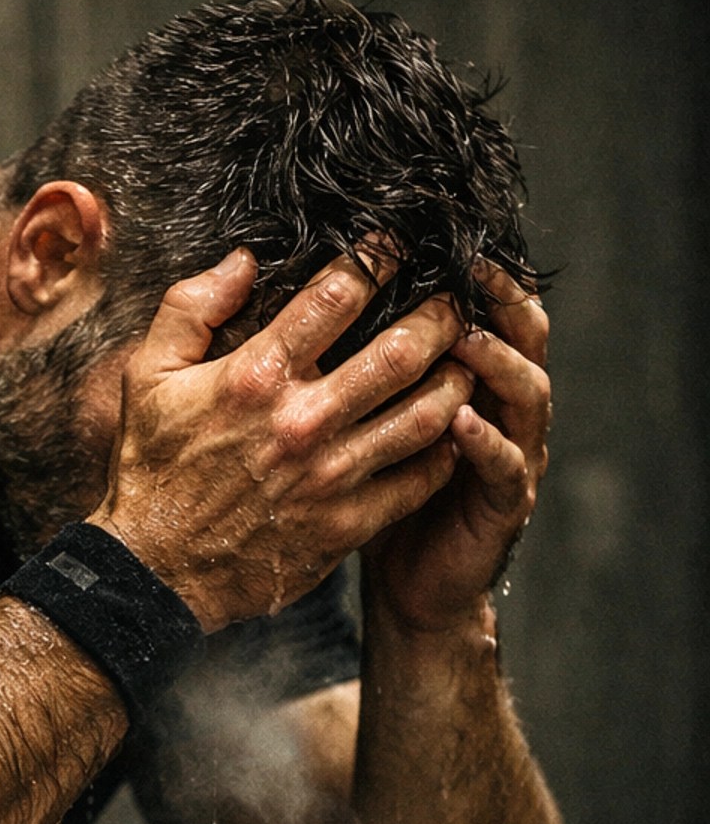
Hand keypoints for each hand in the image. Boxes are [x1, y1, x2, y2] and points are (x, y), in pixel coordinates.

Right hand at [91, 247, 471, 630]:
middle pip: (401, 351)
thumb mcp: (147, 376)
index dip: (379, 259)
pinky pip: (417, 479)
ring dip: (455, 380)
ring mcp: (330, 476)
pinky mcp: (346, 524)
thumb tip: (243, 259)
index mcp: (256, 376)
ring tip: (466, 361)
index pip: (337, 296)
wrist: (155, 571)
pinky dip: (444, 450)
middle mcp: (302, 421)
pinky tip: (449, 431)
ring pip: (425, 415)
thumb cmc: (152, 469)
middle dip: (441, 316)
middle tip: (456, 300)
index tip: (401, 244)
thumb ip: (190, 307)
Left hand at [360, 263, 549, 633]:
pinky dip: (487, 441)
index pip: (479, 310)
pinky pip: (505, 466)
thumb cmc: (362, 495)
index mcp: (463, 382)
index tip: (435, 237)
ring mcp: (508, 454)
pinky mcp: (504, 505)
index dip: (469, 275)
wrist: (403, 586)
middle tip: (468, 267)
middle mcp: (496, 408)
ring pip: (525, 393)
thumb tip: (297, 297)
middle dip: (498, 301)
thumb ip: (339, 362)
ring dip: (498, 361)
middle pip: (519, 337)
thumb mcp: (348, 420)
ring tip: (466, 337)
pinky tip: (462, 421)